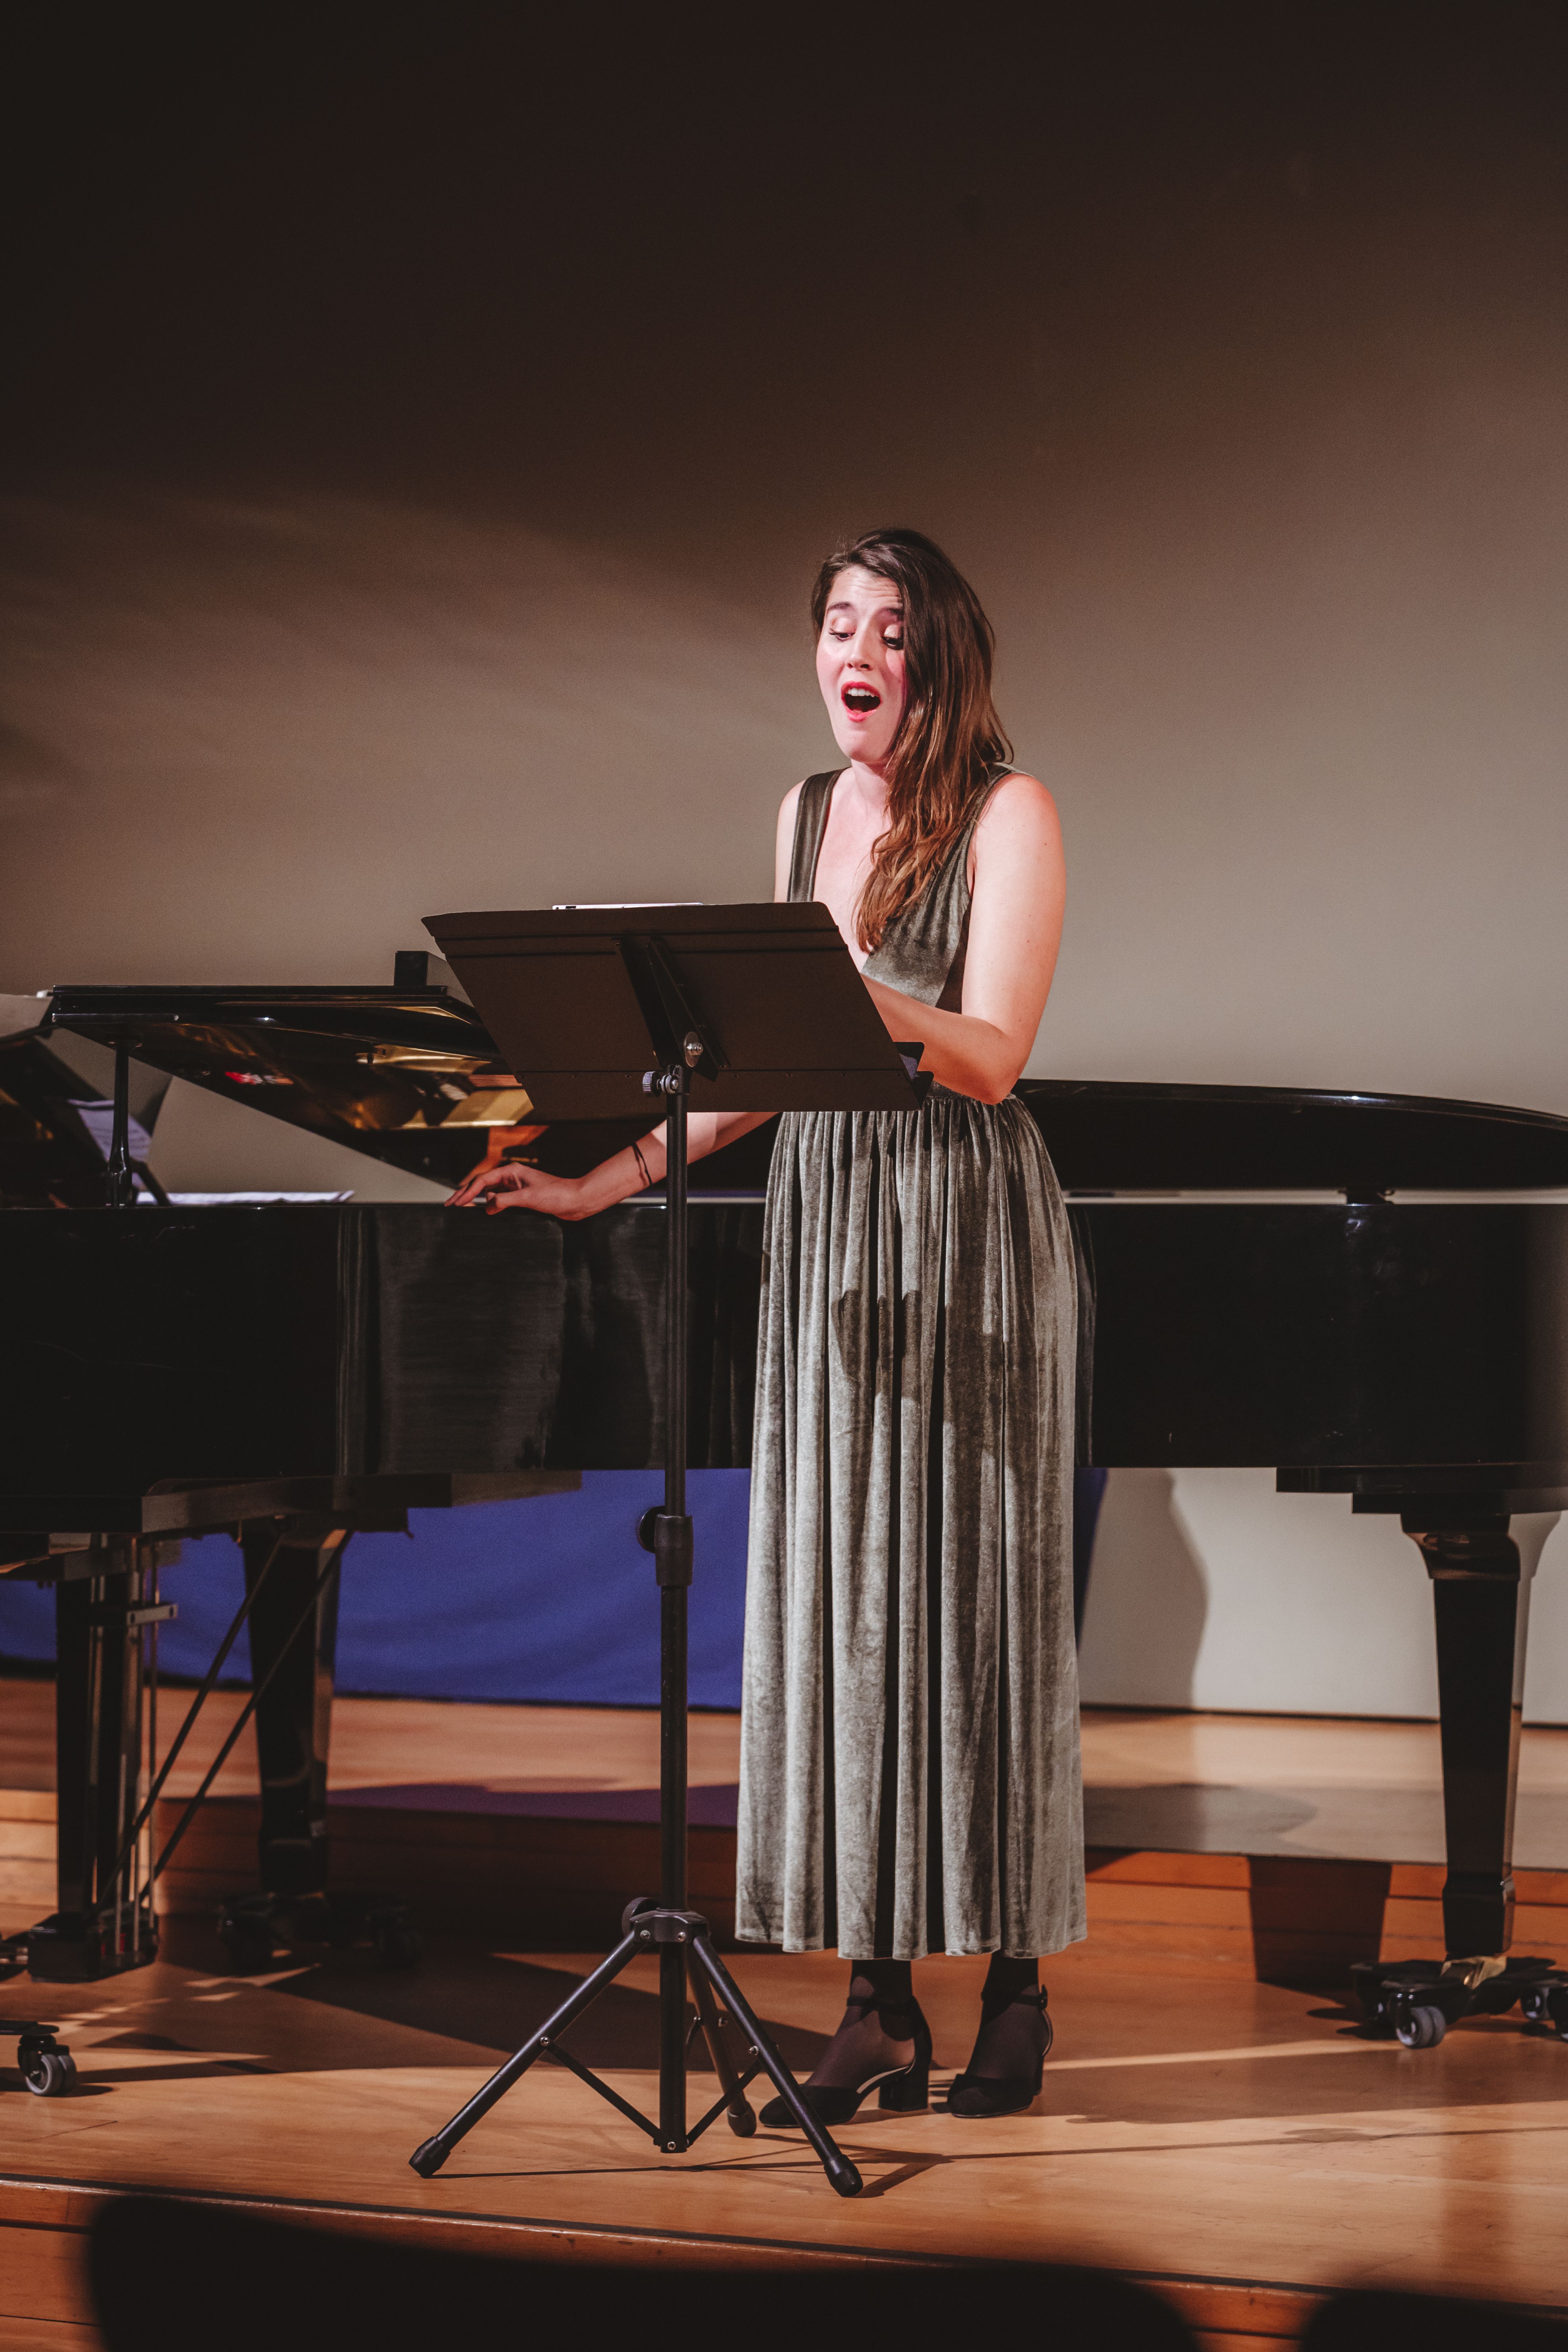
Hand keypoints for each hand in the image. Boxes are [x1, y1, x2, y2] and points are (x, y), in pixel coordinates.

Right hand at [446, 1161, 588, 1218]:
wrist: (576, 1201)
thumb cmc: (557, 1195)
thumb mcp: (528, 1198)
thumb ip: (506, 1201)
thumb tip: (487, 1205)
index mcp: (512, 1172)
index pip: (483, 1180)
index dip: (467, 1191)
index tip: (455, 1202)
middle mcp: (513, 1177)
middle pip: (483, 1184)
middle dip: (466, 1193)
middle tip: (450, 1204)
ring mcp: (517, 1186)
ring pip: (490, 1191)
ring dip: (476, 1199)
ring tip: (461, 1208)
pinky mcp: (523, 1197)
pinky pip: (500, 1199)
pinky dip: (490, 1204)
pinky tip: (484, 1212)